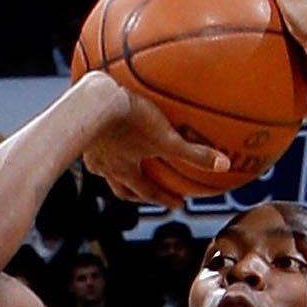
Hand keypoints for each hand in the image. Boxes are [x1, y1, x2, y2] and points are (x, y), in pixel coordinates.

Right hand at [79, 77, 231, 204]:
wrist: (91, 102)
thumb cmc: (128, 119)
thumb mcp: (166, 136)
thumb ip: (194, 152)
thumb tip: (224, 166)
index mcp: (126, 170)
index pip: (148, 191)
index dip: (165, 198)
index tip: (179, 204)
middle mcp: (108, 167)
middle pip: (123, 189)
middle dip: (138, 194)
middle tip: (149, 194)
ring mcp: (92, 151)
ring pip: (105, 169)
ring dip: (116, 171)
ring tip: (123, 165)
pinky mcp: (81, 133)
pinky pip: (92, 144)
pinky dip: (101, 146)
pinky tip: (103, 136)